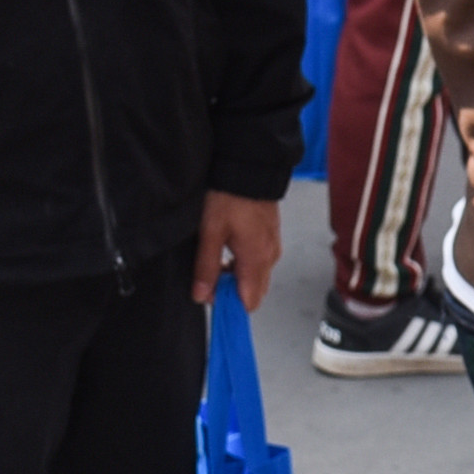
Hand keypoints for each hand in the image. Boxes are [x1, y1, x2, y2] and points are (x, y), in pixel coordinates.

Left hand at [198, 189, 287, 309]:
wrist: (249, 168)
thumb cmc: (231, 196)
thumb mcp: (210, 233)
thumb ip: (206, 267)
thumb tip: (201, 294)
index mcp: (256, 260)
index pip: (249, 302)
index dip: (229, 305)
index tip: (211, 298)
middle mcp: (269, 256)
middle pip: (254, 292)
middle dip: (231, 292)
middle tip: (209, 277)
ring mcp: (272, 246)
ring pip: (256, 276)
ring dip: (236, 276)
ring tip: (216, 258)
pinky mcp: (270, 237)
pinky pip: (259, 261)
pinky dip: (243, 263)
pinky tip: (227, 248)